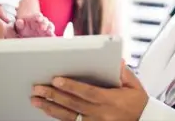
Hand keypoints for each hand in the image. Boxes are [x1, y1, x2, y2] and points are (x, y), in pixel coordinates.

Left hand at [15, 13, 54, 37]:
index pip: (37, 16)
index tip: (39, 18)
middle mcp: (42, 22)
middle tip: (43, 27)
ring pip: (50, 26)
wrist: (28, 31)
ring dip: (50, 29)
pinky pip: (52, 34)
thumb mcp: (20, 25)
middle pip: (45, 21)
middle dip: (44, 23)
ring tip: (49, 32)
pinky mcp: (48, 34)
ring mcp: (46, 27)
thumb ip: (19, 23)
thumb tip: (19, 21)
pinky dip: (53, 35)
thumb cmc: (24, 27)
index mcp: (35, 18)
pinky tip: (53, 38)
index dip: (38, 16)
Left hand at [31, 61, 148, 120]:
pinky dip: (59, 118)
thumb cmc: (138, 102)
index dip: (71, 87)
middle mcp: (101, 115)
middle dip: (54, 96)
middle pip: (73, 105)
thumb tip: (115, 60)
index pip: (87, 93)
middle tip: (37, 89)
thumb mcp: (134, 85)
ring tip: (36, 100)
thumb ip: (123, 72)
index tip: (56, 80)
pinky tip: (48, 111)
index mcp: (111, 100)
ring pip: (69, 116)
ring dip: (51, 108)